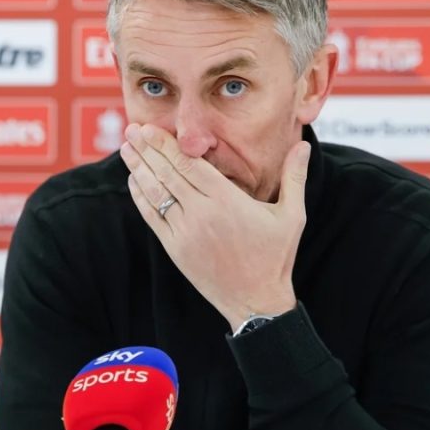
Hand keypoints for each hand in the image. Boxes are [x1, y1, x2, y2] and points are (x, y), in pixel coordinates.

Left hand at [119, 123, 309, 330]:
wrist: (256, 302)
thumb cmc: (275, 257)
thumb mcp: (293, 215)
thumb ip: (294, 177)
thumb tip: (303, 145)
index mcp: (227, 201)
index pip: (189, 165)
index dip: (166, 145)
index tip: (150, 128)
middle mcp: (202, 214)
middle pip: (168, 173)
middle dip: (147, 149)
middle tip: (132, 128)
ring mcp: (185, 232)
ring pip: (156, 193)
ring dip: (138, 168)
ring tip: (126, 148)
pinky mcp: (175, 249)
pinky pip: (152, 217)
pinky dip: (141, 197)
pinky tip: (134, 180)